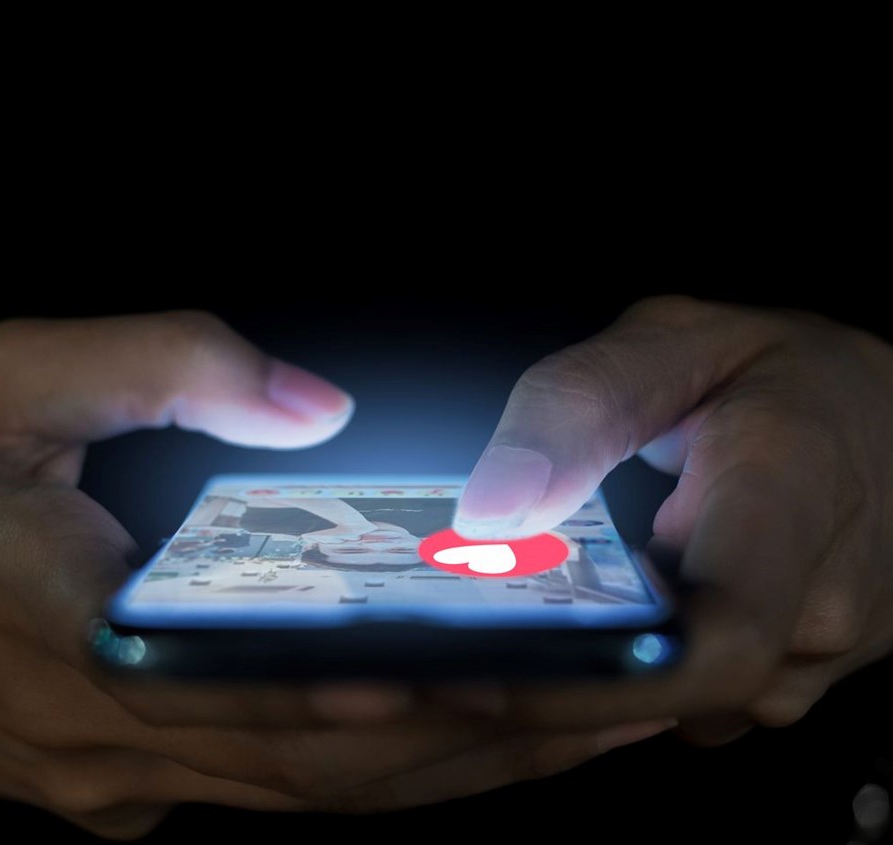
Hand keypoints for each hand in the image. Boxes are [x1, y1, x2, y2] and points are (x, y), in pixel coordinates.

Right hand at [0, 312, 664, 840]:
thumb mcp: (8, 385)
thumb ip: (158, 364)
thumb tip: (314, 404)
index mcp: (65, 623)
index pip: (235, 678)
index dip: (364, 682)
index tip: (486, 659)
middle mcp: (118, 728)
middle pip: (320, 757)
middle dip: (476, 734)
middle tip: (611, 692)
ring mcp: (142, 774)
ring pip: (328, 792)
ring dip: (465, 764)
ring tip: (591, 720)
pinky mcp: (161, 779)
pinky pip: (305, 790)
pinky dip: (408, 769)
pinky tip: (498, 736)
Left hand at [451, 296, 892, 743]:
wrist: (887, 410)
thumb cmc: (780, 369)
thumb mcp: (670, 344)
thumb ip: (575, 411)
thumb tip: (488, 512)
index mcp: (788, 503)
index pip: (710, 641)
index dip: (592, 680)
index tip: (484, 678)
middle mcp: (821, 603)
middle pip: (675, 690)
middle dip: (557, 680)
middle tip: (451, 655)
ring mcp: (824, 651)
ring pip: (683, 703)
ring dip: (599, 675)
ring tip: (521, 624)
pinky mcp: (806, 668)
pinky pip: (704, 697)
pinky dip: (642, 671)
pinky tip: (609, 619)